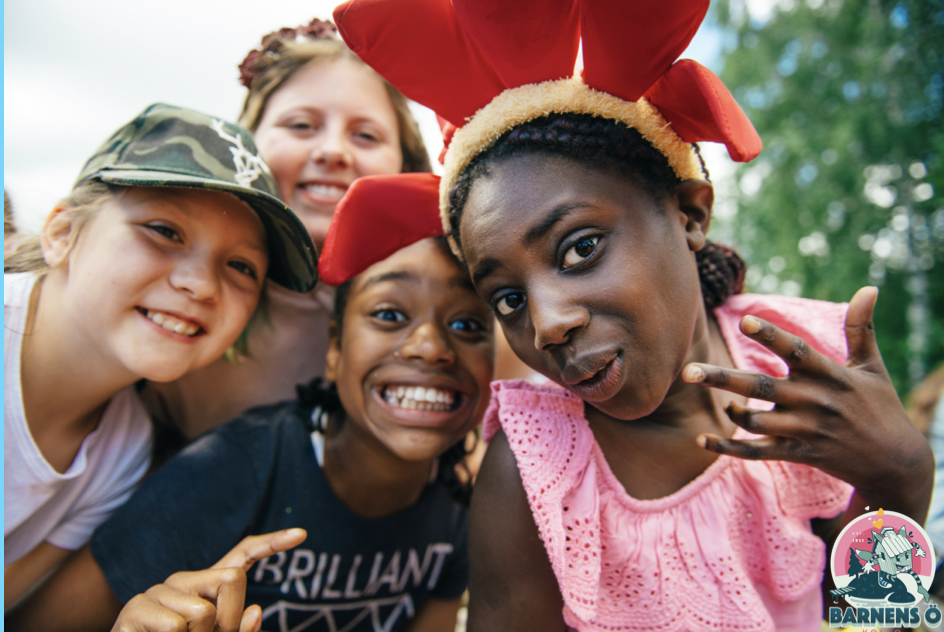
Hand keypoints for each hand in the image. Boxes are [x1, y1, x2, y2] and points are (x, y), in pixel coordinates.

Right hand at [110, 528, 305, 631]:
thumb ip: (237, 630)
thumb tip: (256, 612)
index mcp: (205, 588)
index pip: (242, 556)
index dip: (271, 543)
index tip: (302, 534)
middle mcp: (183, 581)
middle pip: (232, 580)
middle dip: (230, 620)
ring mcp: (158, 591)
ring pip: (203, 613)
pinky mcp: (136, 607)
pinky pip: (175, 627)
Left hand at [682, 287, 931, 504]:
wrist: (895, 462)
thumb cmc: (880, 405)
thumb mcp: (872, 367)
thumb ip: (860, 328)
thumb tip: (869, 288)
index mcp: (829, 374)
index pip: (795, 351)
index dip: (771, 336)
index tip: (746, 320)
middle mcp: (813, 401)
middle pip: (760, 387)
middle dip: (723, 379)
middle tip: (688, 371)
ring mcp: (804, 430)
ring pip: (756, 422)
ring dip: (733, 413)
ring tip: (723, 403)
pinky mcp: (798, 453)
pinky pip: (757, 452)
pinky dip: (729, 448)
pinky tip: (703, 440)